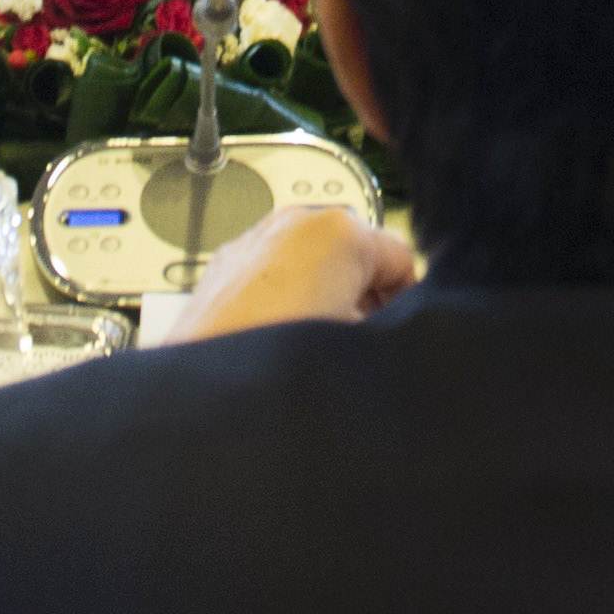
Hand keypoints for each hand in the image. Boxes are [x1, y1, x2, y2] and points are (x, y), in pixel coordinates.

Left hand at [164, 206, 418, 343]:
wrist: (207, 390)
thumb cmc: (281, 363)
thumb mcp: (363, 344)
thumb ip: (393, 323)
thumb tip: (391, 325)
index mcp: (340, 231)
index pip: (402, 258)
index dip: (406, 302)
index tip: (396, 330)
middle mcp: (296, 222)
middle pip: (356, 254)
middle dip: (364, 295)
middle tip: (358, 341)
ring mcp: (257, 237)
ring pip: (314, 260)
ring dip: (324, 295)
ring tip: (315, 344)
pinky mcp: (227, 261)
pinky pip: (275, 270)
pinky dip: (287, 294)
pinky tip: (281, 335)